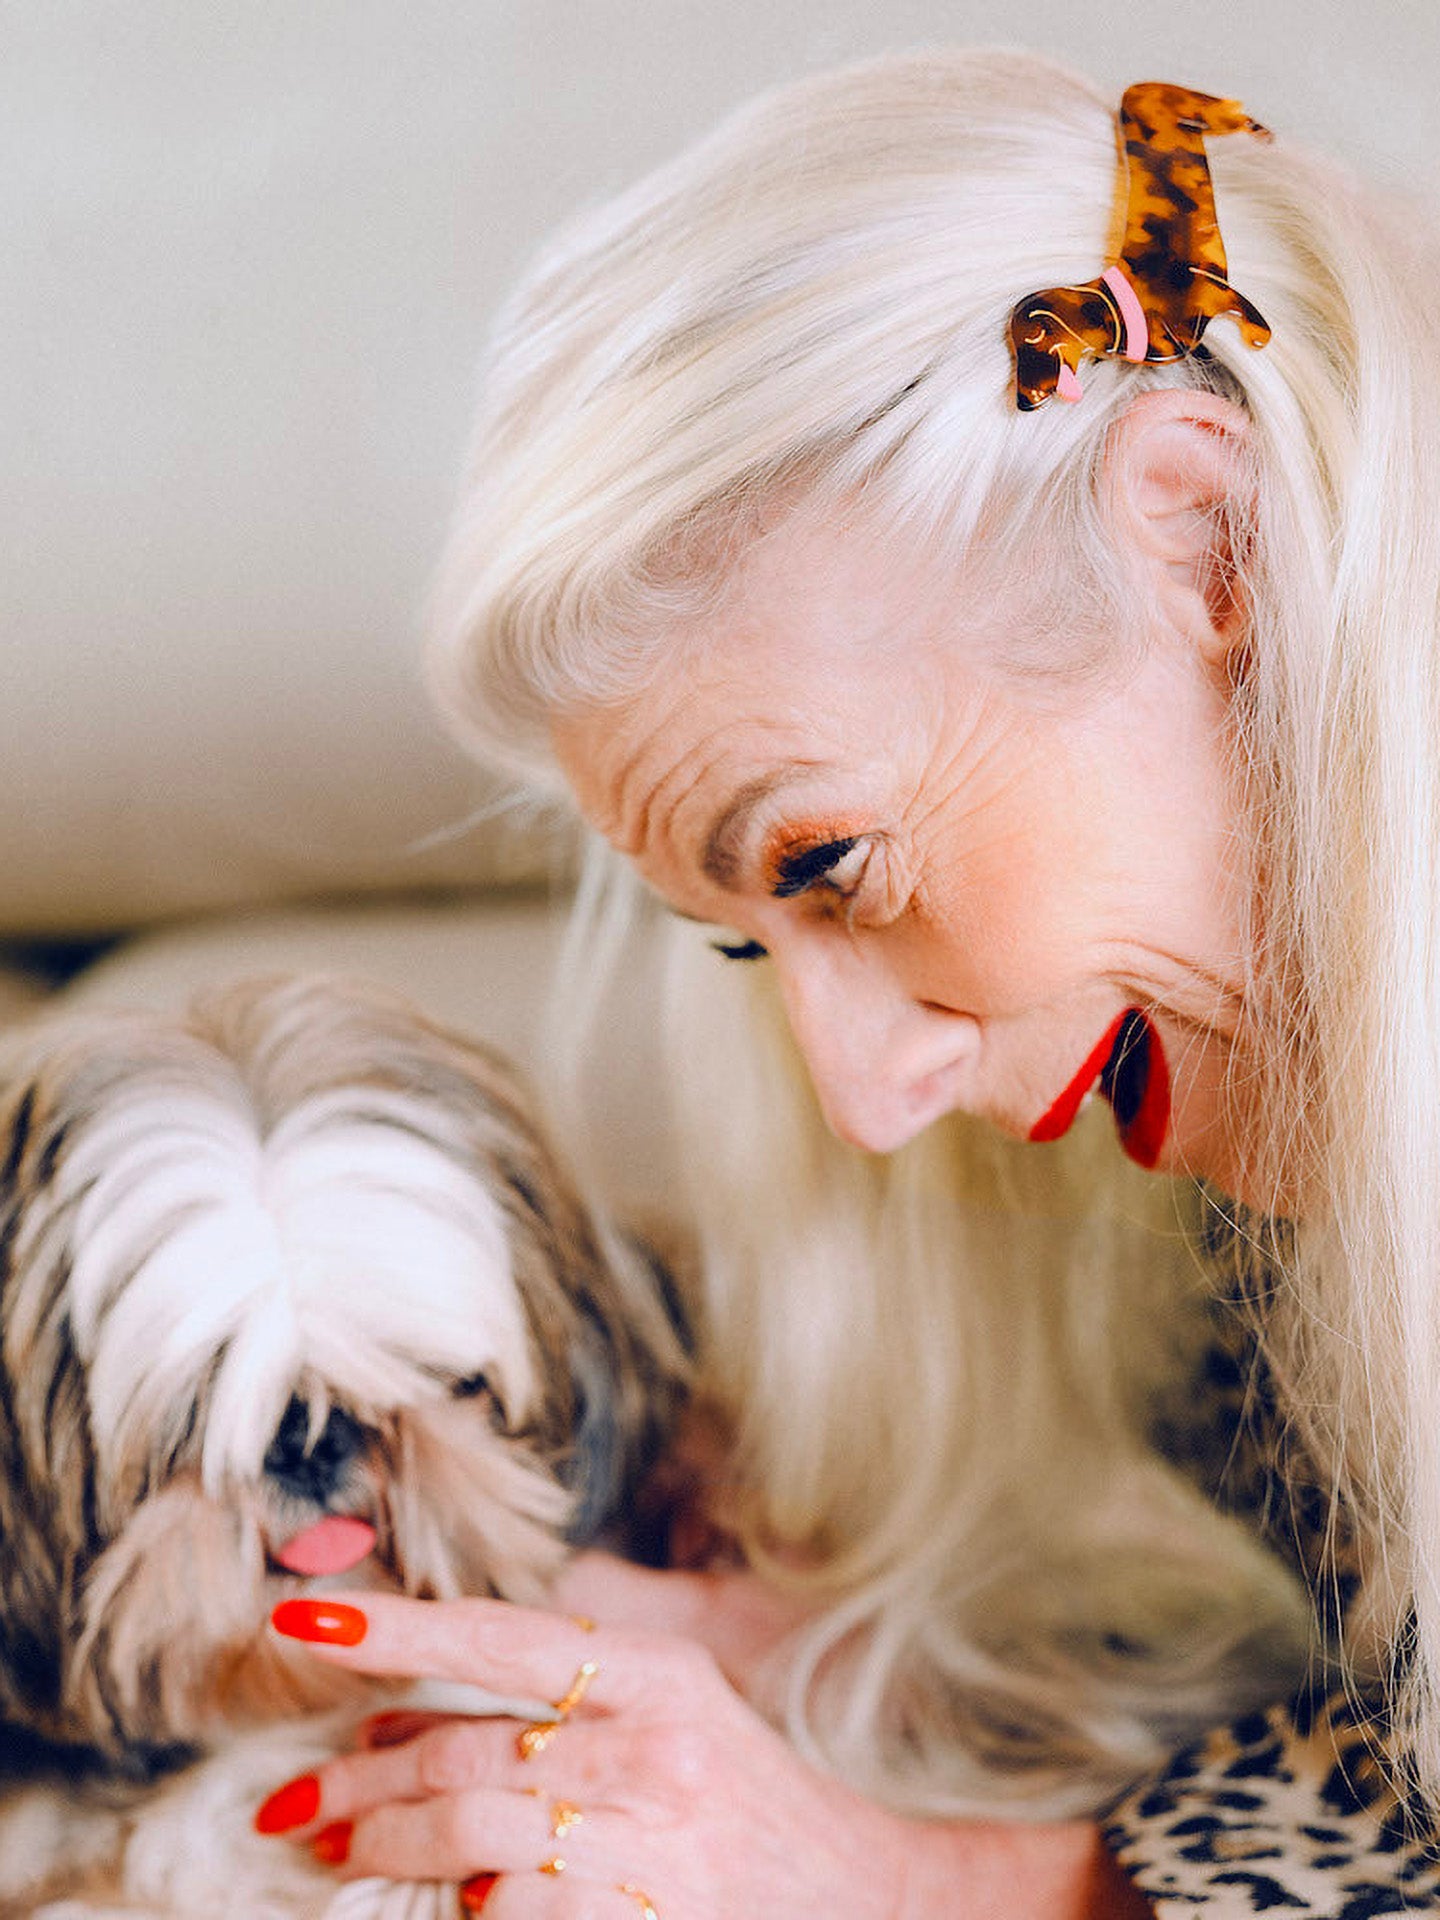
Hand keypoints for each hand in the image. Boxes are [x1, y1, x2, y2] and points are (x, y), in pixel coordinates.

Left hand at [257, 1589, 1148, 1917]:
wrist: (872, 1904)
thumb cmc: (749, 1800)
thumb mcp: (669, 1713)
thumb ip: (556, 1691)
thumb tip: (403, 1706)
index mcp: (657, 1676)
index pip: (497, 1637)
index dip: (392, 1626)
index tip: (301, 1615)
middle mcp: (653, 1752)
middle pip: (463, 1751)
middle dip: (357, 1776)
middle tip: (287, 1794)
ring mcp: (651, 1848)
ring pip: (470, 1837)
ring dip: (380, 1845)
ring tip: (323, 1844)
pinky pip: (509, 1919)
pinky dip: (453, 1911)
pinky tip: (424, 1904)